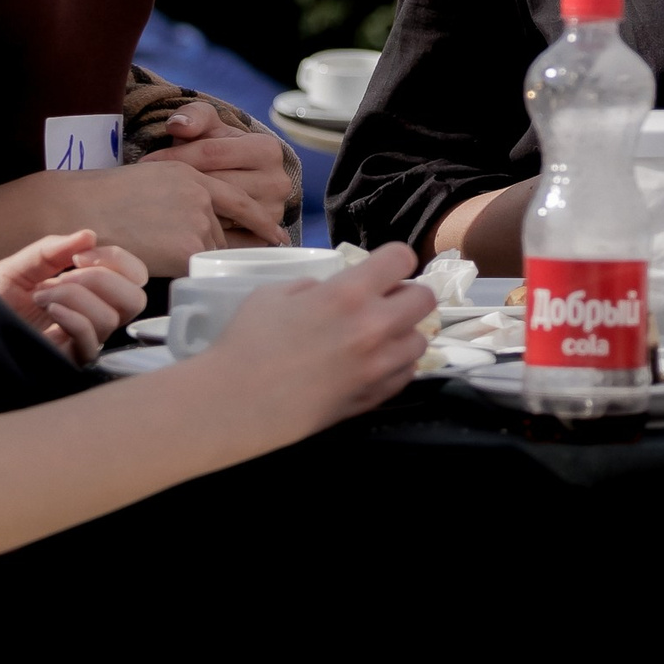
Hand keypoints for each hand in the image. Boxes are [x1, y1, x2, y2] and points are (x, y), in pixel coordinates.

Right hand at [0, 164, 237, 276]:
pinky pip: (194, 268)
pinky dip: (178, 272)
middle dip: (205, 247)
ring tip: (153, 253)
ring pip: (207, 253)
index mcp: (191, 174)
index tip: (275, 236)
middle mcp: (200, 194)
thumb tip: (193, 223)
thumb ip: (180, 197)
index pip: (237, 200)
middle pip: (219, 233)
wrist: (79, 209)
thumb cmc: (102, 200)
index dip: (258, 220)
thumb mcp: (149, 181)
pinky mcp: (187, 247)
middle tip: (185, 254)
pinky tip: (155, 264)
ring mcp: (197, 220)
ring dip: (187, 260)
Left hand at [0, 231, 147, 362]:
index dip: (116, 259)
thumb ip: (52, 249)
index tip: (81, 255)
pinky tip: (50, 309)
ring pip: (110, 317)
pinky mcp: (70, 360)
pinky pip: (89, 340)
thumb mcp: (22, 265)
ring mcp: (84, 340)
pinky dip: (72, 318)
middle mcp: (95, 316)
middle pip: (136, 299)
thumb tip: (88, 235)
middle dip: (103, 278)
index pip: (135, 276)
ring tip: (42, 295)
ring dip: (74, 296)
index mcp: (93, 291)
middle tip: (69, 274)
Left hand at [139, 101, 292, 245]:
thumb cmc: (218, 148)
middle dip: (178, 184)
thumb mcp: (208, 125)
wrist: (239, 177)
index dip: (175, 156)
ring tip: (157, 204)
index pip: (212, 152)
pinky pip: (224, 237)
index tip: (146, 162)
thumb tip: (178, 125)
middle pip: (215, 184)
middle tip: (146, 186)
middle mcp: (277, 182)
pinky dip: (200, 230)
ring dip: (186, 209)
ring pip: (218, 213)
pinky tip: (177, 223)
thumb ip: (193, 116)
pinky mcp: (262, 236)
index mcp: (267, 149)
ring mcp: (273, 212)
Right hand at [196, 242, 435, 434]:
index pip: (401, 259)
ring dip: (403, 333)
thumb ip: (313, 287)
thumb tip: (330, 291)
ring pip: (420, 339)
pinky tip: (371, 364)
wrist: (238, 404)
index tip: (382, 270)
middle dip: (407, 295)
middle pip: (425, 298)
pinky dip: (396, 365)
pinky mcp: (376, 396)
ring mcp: (378, 365)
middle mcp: (373, 326)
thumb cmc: (247, 343)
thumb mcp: (274, 294)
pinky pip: (407, 373)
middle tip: (384, 303)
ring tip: (377, 338)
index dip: (393, 261)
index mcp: (348, 293)